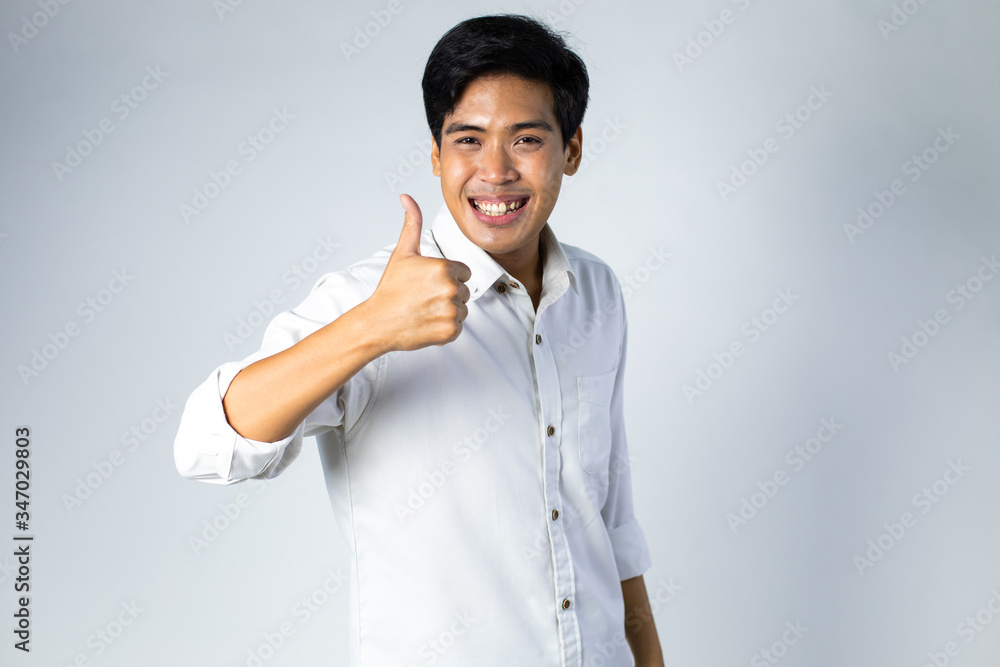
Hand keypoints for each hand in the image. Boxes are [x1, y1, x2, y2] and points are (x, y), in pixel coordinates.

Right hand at [367, 194, 471, 351]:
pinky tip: (427, 322)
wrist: (378, 323)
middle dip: (447, 294)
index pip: (462, 272)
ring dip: (447, 311)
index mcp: (445, 268)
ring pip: (462, 309)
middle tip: (423, 297)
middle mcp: (451, 289)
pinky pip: (458, 327)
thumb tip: (406, 198)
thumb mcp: (403, 253)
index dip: (447, 277)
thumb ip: (412, 224)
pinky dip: (445, 327)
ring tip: (425, 310)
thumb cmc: (390, 289)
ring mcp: (452, 311)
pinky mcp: (451, 331)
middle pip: (463, 290)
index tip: (428, 283)